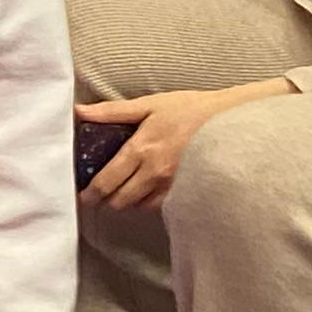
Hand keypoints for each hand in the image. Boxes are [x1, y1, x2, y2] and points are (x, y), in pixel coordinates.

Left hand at [80, 84, 277, 211]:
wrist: (231, 120)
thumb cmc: (190, 109)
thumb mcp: (149, 104)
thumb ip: (112, 112)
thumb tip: (80, 112)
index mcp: (141, 149)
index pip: (107, 182)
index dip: (91, 193)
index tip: (84, 196)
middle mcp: (155, 172)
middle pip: (120, 201)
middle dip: (107, 201)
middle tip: (101, 195)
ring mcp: (173, 185)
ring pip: (140, 207)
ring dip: (128, 202)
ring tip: (124, 191)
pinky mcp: (188, 192)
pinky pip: (162, 207)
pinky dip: (150, 203)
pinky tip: (148, 192)